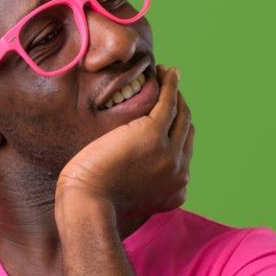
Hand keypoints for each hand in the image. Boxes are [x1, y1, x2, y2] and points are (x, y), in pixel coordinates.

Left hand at [56, 65, 194, 220]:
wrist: (88, 203)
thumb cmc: (96, 202)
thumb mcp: (129, 198)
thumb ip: (142, 185)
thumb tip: (136, 173)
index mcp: (177, 190)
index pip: (184, 152)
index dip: (178, 129)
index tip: (169, 114)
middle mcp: (180, 172)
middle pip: (187, 130)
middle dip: (181, 106)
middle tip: (171, 87)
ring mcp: (170, 154)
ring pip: (181, 114)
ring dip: (176, 90)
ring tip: (167, 74)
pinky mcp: (154, 134)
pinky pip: (168, 102)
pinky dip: (169, 84)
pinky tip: (165, 72)